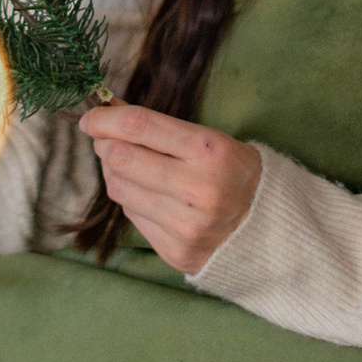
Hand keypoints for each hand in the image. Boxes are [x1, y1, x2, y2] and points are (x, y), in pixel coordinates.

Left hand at [78, 102, 261, 276]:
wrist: (270, 228)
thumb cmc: (234, 173)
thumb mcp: (209, 140)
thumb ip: (159, 128)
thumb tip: (108, 111)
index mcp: (210, 152)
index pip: (140, 127)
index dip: (105, 119)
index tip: (90, 117)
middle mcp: (198, 190)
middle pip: (121, 159)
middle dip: (105, 144)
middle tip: (107, 140)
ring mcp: (187, 225)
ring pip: (120, 190)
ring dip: (115, 173)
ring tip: (130, 167)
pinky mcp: (177, 251)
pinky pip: (133, 218)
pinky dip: (133, 201)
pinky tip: (148, 194)